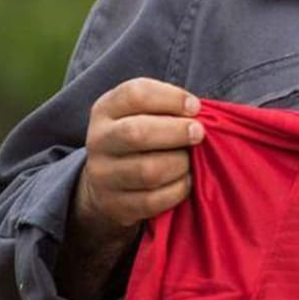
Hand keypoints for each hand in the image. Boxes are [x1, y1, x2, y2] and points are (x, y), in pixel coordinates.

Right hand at [74, 78, 204, 236]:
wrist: (107, 183)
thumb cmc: (142, 136)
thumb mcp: (145, 113)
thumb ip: (169, 108)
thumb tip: (198, 113)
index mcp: (106, 109)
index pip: (135, 94)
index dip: (171, 98)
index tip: (195, 107)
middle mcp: (99, 140)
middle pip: (136, 133)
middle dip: (177, 132)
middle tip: (199, 134)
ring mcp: (103, 175)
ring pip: (148, 171)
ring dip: (180, 164)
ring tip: (190, 160)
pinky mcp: (114, 205)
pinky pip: (153, 200)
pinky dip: (178, 189)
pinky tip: (185, 180)